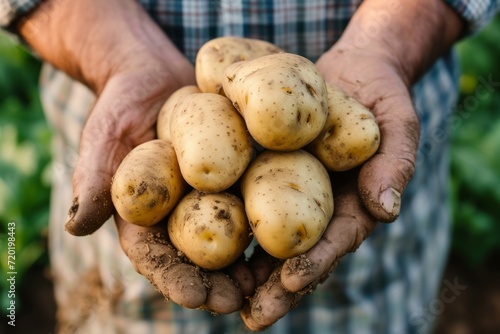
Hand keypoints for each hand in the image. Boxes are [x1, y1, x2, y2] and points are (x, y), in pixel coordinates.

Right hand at [18, 0, 253, 313]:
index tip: (198, 298)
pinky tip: (282, 239)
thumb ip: (93, 178)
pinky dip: (263, 223)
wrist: (153, 76)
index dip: (175, 280)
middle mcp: (176, 214)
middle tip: (239, 300)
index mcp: (142, 216)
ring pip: (226, 240)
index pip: (155, 257)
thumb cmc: (121, 105)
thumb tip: (77, 226)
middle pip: (195, 258)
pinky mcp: (231, 176)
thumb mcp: (104, 136)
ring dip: (244, 265)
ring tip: (266, 284)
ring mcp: (206, 197)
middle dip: (215, 284)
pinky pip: (248, 202)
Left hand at [241, 50, 409, 329]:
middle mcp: (316, 207)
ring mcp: (288, 191)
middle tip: (251, 317)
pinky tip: (195, 239)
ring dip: (242, 268)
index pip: (335, 241)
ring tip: (215, 296)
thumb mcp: (397, 123)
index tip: (293, 281)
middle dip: (274, 287)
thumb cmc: (381, 95)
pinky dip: (223, 219)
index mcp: (351, 204)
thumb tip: (386, 210)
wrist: (353, 70)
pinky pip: (243, 197)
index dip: (317, 261)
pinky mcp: (264, 170)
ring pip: (263, 237)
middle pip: (294, 253)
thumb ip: (395, 163)